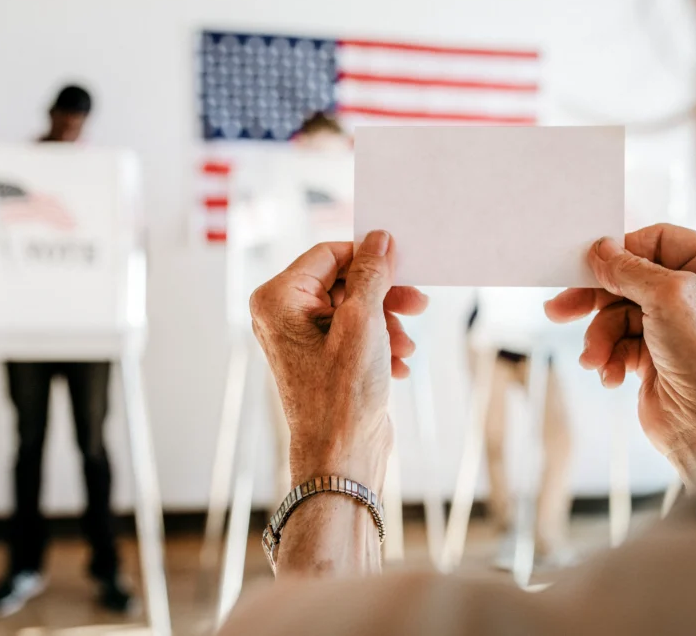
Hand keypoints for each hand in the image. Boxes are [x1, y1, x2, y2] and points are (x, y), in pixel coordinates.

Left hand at [250, 231, 427, 491]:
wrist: (342, 457)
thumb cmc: (342, 395)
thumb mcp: (364, 322)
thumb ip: (372, 274)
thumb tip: (380, 239)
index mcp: (278, 299)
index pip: (329, 254)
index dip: (368, 256)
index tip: (402, 263)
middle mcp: (283, 316)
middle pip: (344, 281)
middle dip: (383, 295)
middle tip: (417, 303)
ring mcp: (302, 339)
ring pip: (355, 308)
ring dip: (387, 322)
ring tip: (405, 345)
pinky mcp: (322, 359)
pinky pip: (355, 333)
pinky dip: (380, 343)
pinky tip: (398, 364)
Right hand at [545, 224, 695, 483]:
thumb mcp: (672, 298)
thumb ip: (632, 269)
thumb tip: (601, 250)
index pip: (657, 241)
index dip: (622, 252)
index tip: (590, 263)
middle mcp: (695, 296)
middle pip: (628, 280)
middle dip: (594, 300)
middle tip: (561, 309)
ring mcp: (674, 329)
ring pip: (616, 316)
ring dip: (599, 337)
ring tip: (595, 359)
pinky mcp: (655, 358)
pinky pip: (617, 345)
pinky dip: (608, 359)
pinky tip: (611, 375)